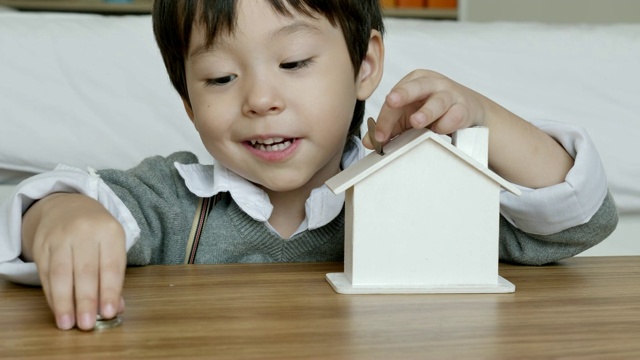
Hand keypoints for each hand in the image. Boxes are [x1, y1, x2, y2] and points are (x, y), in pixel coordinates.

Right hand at [21, 193, 126, 330]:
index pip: (110, 265)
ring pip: (61, 273)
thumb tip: (116, 308)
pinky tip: (58, 308)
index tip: (109, 313)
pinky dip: (52, 294)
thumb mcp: (112, 247)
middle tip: (87, 324)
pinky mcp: (42, 244)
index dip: (109, 291)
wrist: (69, 207)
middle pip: (85, 270)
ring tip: (68, 323)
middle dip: (86, 300)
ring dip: (64, 302)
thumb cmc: (97, 233)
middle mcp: (84, 231)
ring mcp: (60, 236)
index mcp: (109, 231)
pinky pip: (45, 273)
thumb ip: (114, 277)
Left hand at [363, 69, 488, 147]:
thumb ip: (388, 128)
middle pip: (416, 87)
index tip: (379, 136)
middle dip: (403, 93)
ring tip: (416, 121)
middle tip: (391, 101)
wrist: (468, 109)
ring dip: (426, 112)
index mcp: (413, 81)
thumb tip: (369, 142)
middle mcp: (431, 83)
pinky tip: (440, 130)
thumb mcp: (407, 117)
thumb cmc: (433, 109)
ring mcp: (450, 94)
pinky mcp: (464, 108)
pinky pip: (454, 116)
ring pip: (438, 101)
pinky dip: (446, 124)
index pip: (395, 99)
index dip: (384, 118)